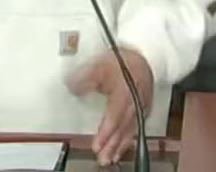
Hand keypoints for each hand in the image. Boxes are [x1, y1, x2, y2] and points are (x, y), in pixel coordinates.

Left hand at [68, 48, 153, 166]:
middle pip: (123, 129)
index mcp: (125, 93)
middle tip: (103, 159)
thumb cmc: (122, 60)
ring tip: (111, 158)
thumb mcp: (100, 64)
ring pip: (130, 131)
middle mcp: (135, 103)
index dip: (105, 133)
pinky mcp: (143, 109)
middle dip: (112, 146)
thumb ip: (84, 77)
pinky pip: (136, 129)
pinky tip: (123, 148)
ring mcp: (141, 108)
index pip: (114, 117)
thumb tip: (71, 86)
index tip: (97, 145)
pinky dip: (128, 140)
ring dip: (120, 147)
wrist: (144, 56)